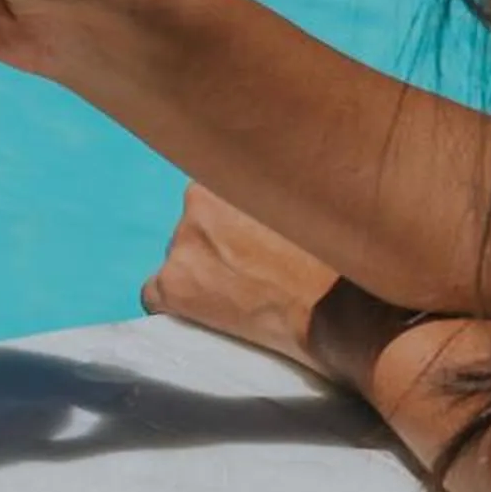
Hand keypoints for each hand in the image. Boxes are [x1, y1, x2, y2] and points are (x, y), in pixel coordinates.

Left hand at [140, 184, 341, 370]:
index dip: (231, 225)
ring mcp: (180, 244)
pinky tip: (209, 318)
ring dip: (202, 276)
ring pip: (180, 260)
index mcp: (229, 173)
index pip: (213, 197)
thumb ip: (280, 193)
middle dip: (217, 248)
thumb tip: (277, 196)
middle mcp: (196, 201)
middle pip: (196, 228)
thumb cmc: (335, 261)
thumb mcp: (308, 203)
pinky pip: (154, 296)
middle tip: (252, 274)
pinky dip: (175, 308)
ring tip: (243, 299)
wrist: (336, 313)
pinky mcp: (171, 286)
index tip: (252, 244)